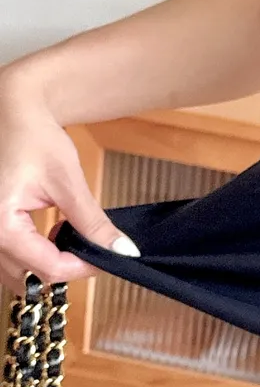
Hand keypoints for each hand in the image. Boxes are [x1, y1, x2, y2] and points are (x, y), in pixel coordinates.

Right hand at [0, 73, 135, 290]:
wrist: (10, 110)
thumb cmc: (32, 135)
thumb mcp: (67, 181)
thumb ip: (92, 222)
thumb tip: (121, 251)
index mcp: (0, 223)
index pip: (49, 267)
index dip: (84, 268)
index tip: (107, 257)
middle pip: (30, 276)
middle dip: (64, 268)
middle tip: (91, 249)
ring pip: (16, 273)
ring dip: (45, 265)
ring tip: (68, 238)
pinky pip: (8, 258)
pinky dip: (31, 255)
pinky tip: (49, 234)